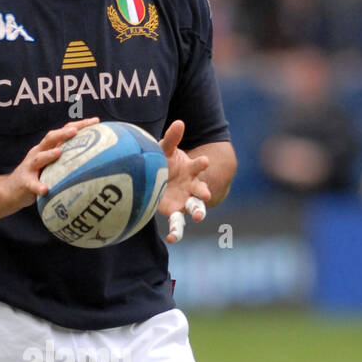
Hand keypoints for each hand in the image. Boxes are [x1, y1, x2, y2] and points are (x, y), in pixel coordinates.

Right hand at [7, 118, 100, 207]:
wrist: (11, 191)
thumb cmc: (38, 177)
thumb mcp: (52, 166)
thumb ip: (68, 161)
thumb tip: (96, 162)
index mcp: (47, 148)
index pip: (64, 132)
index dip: (79, 125)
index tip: (96, 121)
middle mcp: (38, 153)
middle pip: (50, 138)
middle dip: (63, 133)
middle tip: (75, 131)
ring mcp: (30, 167)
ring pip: (39, 158)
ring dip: (49, 155)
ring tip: (59, 153)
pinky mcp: (24, 182)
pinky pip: (32, 184)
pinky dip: (38, 186)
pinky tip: (45, 190)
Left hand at [157, 119, 210, 242]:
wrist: (154, 175)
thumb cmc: (162, 161)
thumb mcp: (164, 150)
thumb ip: (171, 139)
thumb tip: (180, 122)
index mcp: (191, 169)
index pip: (199, 166)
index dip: (201, 164)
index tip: (204, 161)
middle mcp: (191, 186)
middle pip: (201, 191)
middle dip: (204, 193)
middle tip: (207, 195)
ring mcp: (184, 200)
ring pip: (194, 209)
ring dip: (199, 212)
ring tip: (200, 217)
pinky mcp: (174, 211)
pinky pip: (177, 224)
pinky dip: (176, 232)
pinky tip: (172, 239)